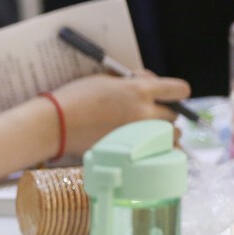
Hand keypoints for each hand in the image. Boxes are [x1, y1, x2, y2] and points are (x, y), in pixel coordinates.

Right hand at [50, 72, 191, 155]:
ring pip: (172, 136)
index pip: (177, 89)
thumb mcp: (104, 81)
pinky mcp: (133, 152)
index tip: (174, 94)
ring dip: (166, 133)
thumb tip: (144, 85)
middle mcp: (145, 113)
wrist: (56, 124)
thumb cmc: (75, 99)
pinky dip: (160, 151)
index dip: (178, 91)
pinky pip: (159, 153)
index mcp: (139, 90)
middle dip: (167, 112)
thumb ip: (129, 84)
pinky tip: (151, 149)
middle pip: (174, 115)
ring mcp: (140, 135)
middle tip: (154, 112)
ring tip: (153, 133)